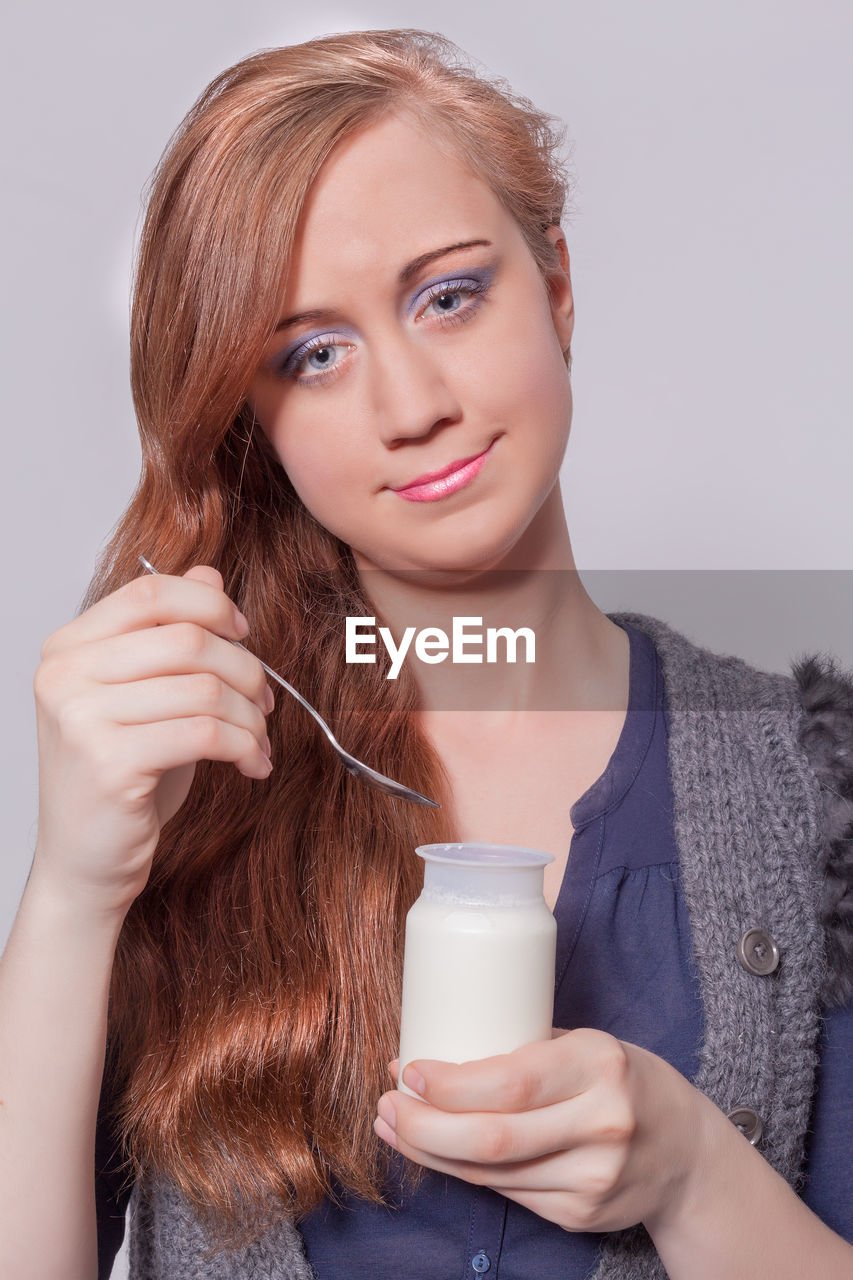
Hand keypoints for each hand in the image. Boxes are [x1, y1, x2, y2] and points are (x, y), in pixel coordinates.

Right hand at [31, 564, 273, 915]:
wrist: (87, 861)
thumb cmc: (121, 775)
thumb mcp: (145, 695)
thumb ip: (168, 632)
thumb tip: (209, 572)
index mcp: (68, 648)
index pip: (151, 592)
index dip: (211, 604)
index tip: (243, 634)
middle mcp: (64, 675)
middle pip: (188, 639)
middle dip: (246, 669)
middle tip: (264, 702)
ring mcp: (80, 719)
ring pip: (205, 688)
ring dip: (251, 716)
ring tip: (258, 740)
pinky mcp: (109, 763)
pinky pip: (206, 733)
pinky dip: (245, 746)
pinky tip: (252, 765)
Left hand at [375, 1028, 706, 1233]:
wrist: (686, 1152)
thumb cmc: (620, 1079)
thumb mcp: (586, 1045)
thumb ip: (525, 1049)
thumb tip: (434, 1048)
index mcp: (599, 1064)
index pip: (510, 1082)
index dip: (449, 1084)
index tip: (407, 1070)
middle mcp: (602, 1123)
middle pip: (491, 1138)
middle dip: (423, 1126)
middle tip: (385, 1105)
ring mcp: (595, 1177)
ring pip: (490, 1173)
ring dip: (430, 1151)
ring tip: (392, 1126)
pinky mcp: (582, 1214)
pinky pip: (506, 1193)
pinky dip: (462, 1171)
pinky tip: (434, 1151)